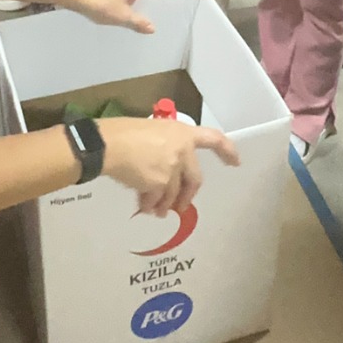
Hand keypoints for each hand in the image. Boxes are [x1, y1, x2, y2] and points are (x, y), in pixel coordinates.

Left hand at [73, 0, 164, 34]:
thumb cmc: (103, 5)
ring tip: (143, 18)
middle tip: (159, 16)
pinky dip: (129, 1)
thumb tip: (153, 28)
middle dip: (154, 1)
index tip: (172, 7)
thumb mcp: (123, 17)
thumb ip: (139, 22)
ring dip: (140, 2)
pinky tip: (125, 14)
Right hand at [98, 117, 239, 216]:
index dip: (227, 151)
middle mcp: (182, 150)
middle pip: (195, 178)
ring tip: (155, 211)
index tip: (235, 162)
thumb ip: (165, 146)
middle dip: (188, 195)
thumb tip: (161, 166)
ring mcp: (172, 168)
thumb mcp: (151, 131)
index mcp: (182, 132)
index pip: (213, 139)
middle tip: (181, 206)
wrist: (107, 144)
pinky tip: (143, 206)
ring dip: (165, 205)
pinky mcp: (160, 184)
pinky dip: (150, 205)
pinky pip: (157, 200)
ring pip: (173, 194)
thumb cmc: (123, 132)